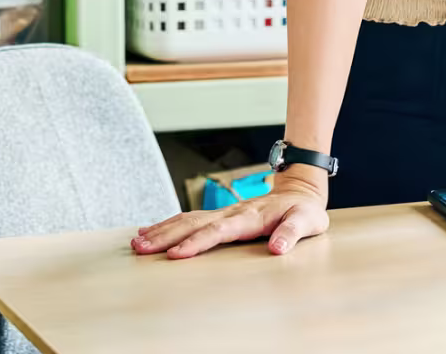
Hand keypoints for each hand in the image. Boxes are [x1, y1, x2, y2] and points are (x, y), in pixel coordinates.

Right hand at [130, 170, 329, 258]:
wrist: (300, 190)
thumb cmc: (304, 210)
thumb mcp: (308, 221)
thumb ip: (292, 233)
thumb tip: (277, 247)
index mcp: (250, 217)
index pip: (218, 231)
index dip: (197, 243)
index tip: (176, 255)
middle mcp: (231, 213)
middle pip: (193, 224)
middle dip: (166, 237)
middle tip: (141, 249)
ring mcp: (223, 212)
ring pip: (186, 219)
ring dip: (162, 230)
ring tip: (138, 242)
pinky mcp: (220, 215)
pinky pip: (190, 218)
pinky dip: (168, 224)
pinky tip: (151, 231)